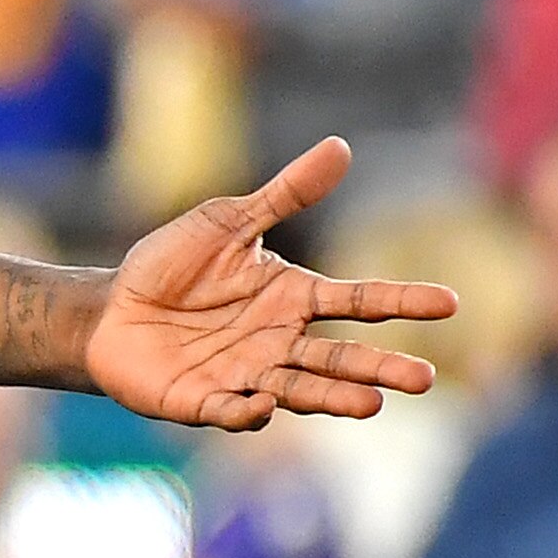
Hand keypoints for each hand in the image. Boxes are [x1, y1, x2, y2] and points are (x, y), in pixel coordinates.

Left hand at [83, 139, 456, 428]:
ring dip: (333, 398)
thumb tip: (341, 146)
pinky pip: (230, 410)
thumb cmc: (169, 267)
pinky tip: (262, 405)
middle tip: (423, 379)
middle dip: (380, 368)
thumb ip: (285, 195)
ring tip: (371, 404)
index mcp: (293, 298)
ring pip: (300, 390)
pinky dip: (247, 411)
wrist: (107, 310)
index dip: (402, 301)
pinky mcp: (202, 401)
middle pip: (340, 358)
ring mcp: (245, 375)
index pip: (358, 300)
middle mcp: (280, 342)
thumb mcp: (226, 222)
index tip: (449, 303)